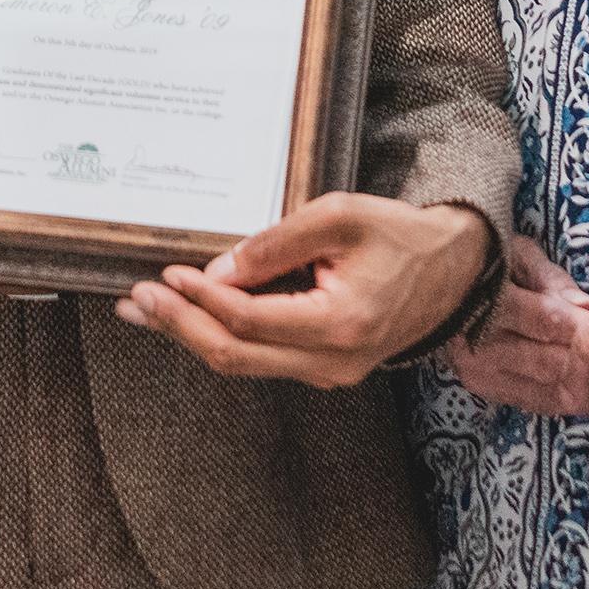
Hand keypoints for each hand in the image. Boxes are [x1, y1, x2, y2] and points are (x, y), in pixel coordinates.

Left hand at [114, 193, 487, 389]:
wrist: (452, 268)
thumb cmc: (399, 235)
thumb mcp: (339, 217)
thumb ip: (277, 242)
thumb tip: (218, 271)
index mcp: (341, 324)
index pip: (251, 320)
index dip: (203, 298)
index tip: (167, 273)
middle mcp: (333, 362)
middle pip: (236, 355)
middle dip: (180, 327)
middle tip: (136, 301)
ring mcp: (329, 372)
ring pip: (245, 362)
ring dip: (192, 334)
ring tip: (146, 310)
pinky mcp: (324, 367)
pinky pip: (262, 358)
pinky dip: (222, 335)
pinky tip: (190, 315)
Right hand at [445, 232, 588, 416]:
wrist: (435, 286)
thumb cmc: (482, 261)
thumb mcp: (514, 254)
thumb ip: (551, 279)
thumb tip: (586, 306)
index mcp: (484, 301)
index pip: (547, 320)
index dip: (587, 329)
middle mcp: (476, 343)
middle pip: (551, 362)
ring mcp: (478, 371)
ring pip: (547, 390)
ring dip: (588, 391)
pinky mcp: (485, 388)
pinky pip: (536, 404)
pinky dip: (569, 404)